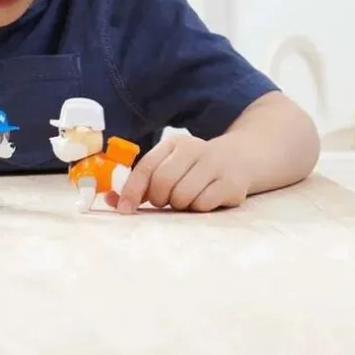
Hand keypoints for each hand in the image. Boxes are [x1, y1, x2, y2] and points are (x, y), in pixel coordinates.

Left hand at [108, 134, 251, 214]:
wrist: (241, 158)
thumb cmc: (195, 168)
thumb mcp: (170, 166)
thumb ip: (143, 184)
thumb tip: (113, 202)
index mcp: (173, 144)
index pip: (146, 167)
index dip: (132, 190)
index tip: (125, 210)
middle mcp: (194, 149)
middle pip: (163, 183)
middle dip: (159, 199)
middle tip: (166, 201)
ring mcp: (215, 165)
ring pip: (183, 196)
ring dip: (180, 205)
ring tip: (187, 199)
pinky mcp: (231, 183)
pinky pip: (203, 204)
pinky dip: (199, 208)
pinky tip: (205, 199)